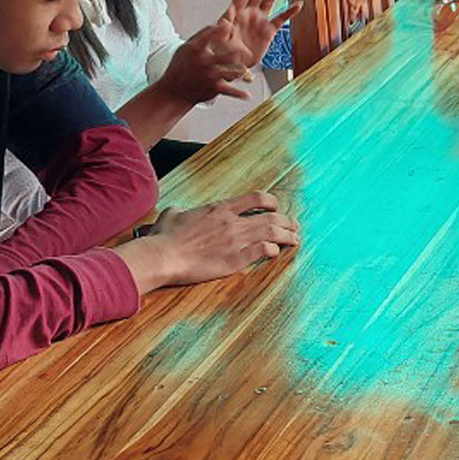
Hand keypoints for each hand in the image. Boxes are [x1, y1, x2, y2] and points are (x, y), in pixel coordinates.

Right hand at [113, 192, 299, 288]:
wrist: (163, 255)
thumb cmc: (165, 236)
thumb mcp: (172, 214)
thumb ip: (181, 210)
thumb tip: (178, 211)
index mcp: (220, 208)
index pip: (256, 198)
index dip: (272, 202)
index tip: (277, 208)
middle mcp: (232, 222)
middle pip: (271, 217)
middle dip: (287, 222)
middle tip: (294, 227)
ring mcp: (235, 241)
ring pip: (272, 234)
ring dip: (287, 236)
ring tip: (295, 240)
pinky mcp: (234, 260)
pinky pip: (262, 252)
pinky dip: (272, 250)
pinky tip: (276, 253)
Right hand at [161, 20, 255, 103]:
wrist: (173, 91)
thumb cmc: (180, 66)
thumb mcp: (186, 48)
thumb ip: (201, 36)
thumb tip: (217, 25)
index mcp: (196, 49)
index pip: (210, 34)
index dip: (222, 29)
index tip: (230, 25)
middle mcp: (204, 62)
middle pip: (226, 55)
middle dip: (237, 53)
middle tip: (243, 50)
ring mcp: (210, 76)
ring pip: (232, 72)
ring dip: (240, 71)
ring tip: (243, 69)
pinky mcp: (213, 88)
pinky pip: (229, 91)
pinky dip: (239, 94)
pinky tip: (247, 95)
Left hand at [218, 0, 295, 69]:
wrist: (233, 64)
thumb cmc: (222, 51)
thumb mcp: (219, 40)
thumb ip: (222, 30)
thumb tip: (222, 21)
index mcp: (235, 12)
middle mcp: (248, 13)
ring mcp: (260, 20)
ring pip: (269, 1)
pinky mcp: (269, 30)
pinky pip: (281, 18)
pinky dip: (290, 12)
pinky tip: (298, 4)